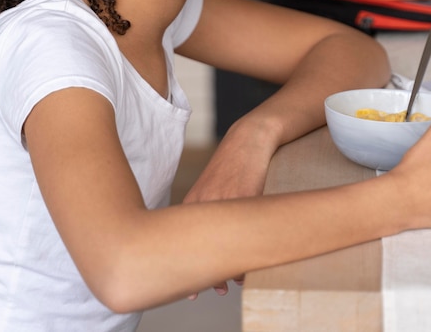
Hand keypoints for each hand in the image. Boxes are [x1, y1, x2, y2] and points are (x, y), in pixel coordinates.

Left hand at [182, 121, 273, 298]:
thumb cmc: (230, 165)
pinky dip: (247, 249)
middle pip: (200, 245)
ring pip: (224, 241)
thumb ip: (201, 210)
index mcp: (193, 202)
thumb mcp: (209, 185)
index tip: (188, 290)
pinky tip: (248, 262)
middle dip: (204, 274)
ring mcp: (226, 198)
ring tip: (232, 283)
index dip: (184, 267)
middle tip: (208, 292)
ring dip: (227, 267)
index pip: (182, 240)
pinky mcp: (247, 194)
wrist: (248, 139)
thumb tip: (204, 241)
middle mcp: (205, 201)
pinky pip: (246, 228)